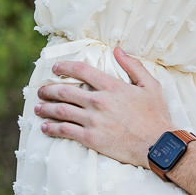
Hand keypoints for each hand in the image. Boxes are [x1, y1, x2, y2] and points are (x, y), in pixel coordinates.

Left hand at [35, 48, 171, 168]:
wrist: (158, 145)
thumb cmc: (156, 115)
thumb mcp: (150, 85)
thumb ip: (133, 65)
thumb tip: (118, 50)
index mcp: (111, 86)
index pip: (81, 70)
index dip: (65, 67)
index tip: (55, 68)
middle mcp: (99, 101)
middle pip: (64, 91)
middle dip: (48, 89)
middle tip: (40, 90)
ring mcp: (93, 120)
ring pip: (61, 111)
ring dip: (45, 108)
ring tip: (37, 108)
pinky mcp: (91, 138)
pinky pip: (65, 131)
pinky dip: (52, 128)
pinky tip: (45, 127)